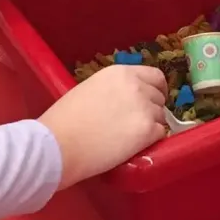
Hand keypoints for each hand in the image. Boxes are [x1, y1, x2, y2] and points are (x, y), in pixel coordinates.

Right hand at [37, 65, 168, 189]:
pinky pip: (160, 133)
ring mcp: (144, 108)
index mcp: (120, 72)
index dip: (156, 89)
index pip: (155, 76)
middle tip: (135, 123)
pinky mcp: (147, 131)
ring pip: (161, 117)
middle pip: (159, 97)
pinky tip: (134, 146)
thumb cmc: (64, 119)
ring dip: (151, 126)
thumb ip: (113, 90)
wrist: (59, 144)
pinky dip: (151, 141)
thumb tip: (124, 101)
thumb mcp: (90, 89)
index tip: (151, 100)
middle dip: (151, 109)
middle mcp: (137, 85)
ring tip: (130, 137)